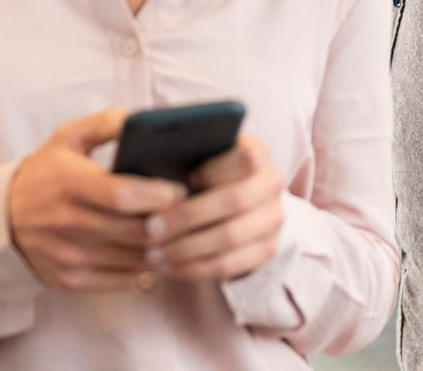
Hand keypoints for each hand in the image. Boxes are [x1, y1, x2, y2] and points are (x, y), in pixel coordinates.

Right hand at [9, 108, 187, 290]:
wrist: (0, 218)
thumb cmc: (47, 172)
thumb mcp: (68, 137)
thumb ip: (106, 123)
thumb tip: (141, 119)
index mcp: (70, 183)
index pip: (124, 195)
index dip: (159, 195)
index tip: (182, 189)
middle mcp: (68, 223)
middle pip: (135, 231)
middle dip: (171, 223)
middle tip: (192, 212)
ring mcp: (67, 255)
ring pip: (134, 259)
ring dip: (164, 247)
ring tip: (181, 232)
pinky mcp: (68, 279)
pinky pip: (121, 282)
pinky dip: (145, 270)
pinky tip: (157, 254)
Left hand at [144, 134, 286, 281]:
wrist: (238, 202)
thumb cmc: (206, 174)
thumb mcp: (201, 156)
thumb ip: (185, 155)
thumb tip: (149, 166)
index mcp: (258, 152)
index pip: (243, 159)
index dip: (209, 172)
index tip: (174, 184)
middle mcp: (272, 183)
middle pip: (234, 200)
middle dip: (187, 217)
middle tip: (150, 228)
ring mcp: (273, 218)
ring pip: (230, 237)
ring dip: (186, 249)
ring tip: (153, 255)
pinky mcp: (266, 249)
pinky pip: (229, 265)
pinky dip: (194, 269)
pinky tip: (169, 267)